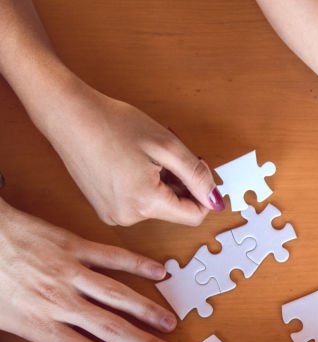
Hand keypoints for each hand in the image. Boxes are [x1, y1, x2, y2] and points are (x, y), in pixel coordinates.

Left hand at [0, 199, 180, 341]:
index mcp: (38, 323)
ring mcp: (69, 271)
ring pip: (117, 295)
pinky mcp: (72, 245)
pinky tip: (158, 272)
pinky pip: (110, 256)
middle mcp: (60, 300)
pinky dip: (136, 264)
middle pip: (111, 328)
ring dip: (147, 310)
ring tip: (170, 323)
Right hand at [39, 82, 222, 225]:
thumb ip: (197, 177)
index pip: (194, 216)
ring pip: (157, 205)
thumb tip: (215, 201)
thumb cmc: (112, 124)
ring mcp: (112, 214)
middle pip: (175, 209)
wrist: (67, 114)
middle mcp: (127, 217)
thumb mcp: (168, 146)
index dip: (203, 193)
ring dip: (163, 182)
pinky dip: (145, 184)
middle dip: (181, 183)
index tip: (198, 167)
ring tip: (146, 154)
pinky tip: (132, 161)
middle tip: (168, 153)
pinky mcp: (103, 207)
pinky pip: (138, 202)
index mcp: (145, 203)